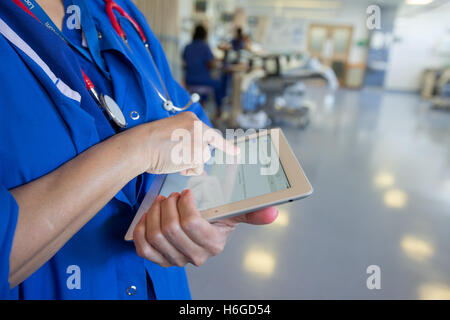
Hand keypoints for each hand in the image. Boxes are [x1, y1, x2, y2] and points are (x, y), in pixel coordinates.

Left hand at [133, 189, 277, 266]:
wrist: (199, 233)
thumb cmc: (214, 219)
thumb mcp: (233, 213)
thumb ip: (252, 212)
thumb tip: (273, 212)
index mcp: (214, 244)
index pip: (192, 224)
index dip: (185, 204)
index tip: (187, 193)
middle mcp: (195, 257)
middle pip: (170, 229)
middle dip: (168, 206)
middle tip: (173, 196)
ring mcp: (176, 260)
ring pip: (155, 235)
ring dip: (155, 213)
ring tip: (162, 203)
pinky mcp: (159, 260)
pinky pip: (144, 247)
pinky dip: (142, 228)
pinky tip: (149, 216)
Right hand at [138, 112, 237, 175]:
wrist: (141, 146)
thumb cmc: (149, 141)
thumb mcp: (172, 131)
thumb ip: (187, 138)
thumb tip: (195, 155)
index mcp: (191, 118)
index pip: (211, 133)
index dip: (224, 145)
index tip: (237, 152)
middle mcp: (198, 126)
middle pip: (206, 148)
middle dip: (195, 156)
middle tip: (178, 156)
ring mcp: (200, 140)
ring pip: (203, 159)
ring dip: (189, 163)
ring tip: (172, 157)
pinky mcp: (198, 153)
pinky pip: (197, 168)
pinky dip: (186, 170)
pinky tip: (175, 162)